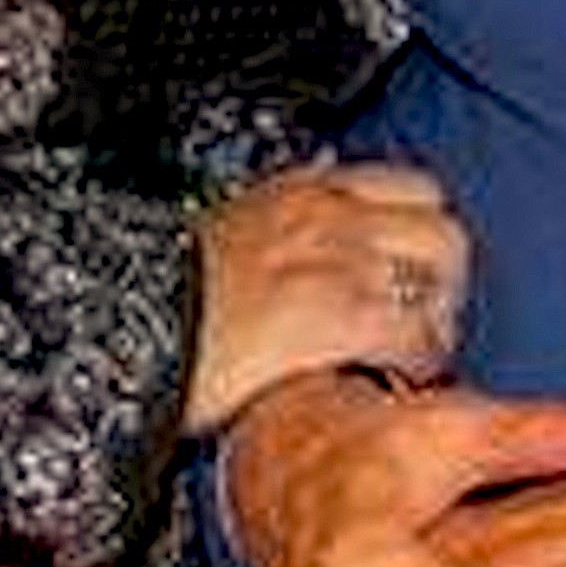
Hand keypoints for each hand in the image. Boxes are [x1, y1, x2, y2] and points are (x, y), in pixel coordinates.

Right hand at [187, 161, 467, 433]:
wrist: (122, 327)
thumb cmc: (165, 296)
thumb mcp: (228, 229)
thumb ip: (280, 213)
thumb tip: (318, 185)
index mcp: (302, 191)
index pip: (412, 187)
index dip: (422, 239)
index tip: (410, 278)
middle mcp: (329, 215)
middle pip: (443, 229)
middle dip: (443, 282)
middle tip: (421, 323)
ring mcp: (338, 260)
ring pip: (442, 275)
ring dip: (439, 320)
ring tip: (412, 356)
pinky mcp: (337, 316)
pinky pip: (417, 331)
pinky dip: (420, 360)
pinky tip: (398, 381)